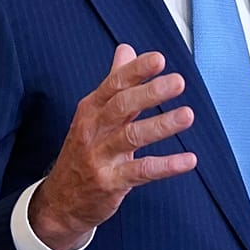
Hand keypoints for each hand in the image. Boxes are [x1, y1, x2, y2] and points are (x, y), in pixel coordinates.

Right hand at [29, 44, 197, 249]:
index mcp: (91, 109)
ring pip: (131, 137)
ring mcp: (100, 157)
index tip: (158, 59)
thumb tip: (127, 49)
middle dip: (150, 93)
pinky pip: (141, 172)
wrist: (60, 201)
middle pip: (121, 106)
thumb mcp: (93, 114)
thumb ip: (114, 81)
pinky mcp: (110, 183)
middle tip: (178, 82)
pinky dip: (166, 166)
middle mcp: (93, 130)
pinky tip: (189, 160)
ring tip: (187, 115)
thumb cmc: (83, 152)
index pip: (113, 84)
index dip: (136, 71)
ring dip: (161, 126)